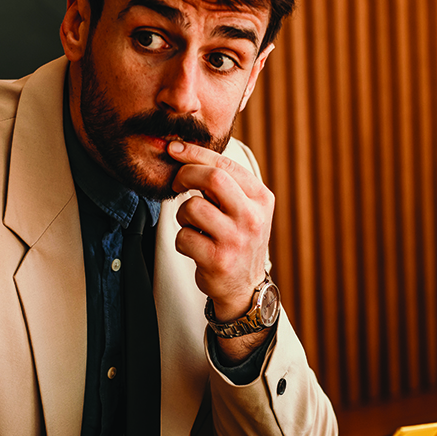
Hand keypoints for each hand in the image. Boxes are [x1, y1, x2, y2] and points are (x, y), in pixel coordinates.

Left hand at [169, 141, 273, 321]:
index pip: (225, 164)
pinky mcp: (218, 260)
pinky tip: (194, 246)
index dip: (195, 153)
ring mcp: (236, 240)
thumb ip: (225, 184)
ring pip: (191, 207)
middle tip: (176, 182)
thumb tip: (184, 153)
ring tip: (192, 225)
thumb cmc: (238, 239)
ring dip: (182, 214)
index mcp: (261, 198)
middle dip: (185, 174)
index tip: (175, 149)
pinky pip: (183, 236)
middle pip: (212, 178)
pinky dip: (182, 239)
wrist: (245, 287)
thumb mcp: (245, 208)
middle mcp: (252, 217)